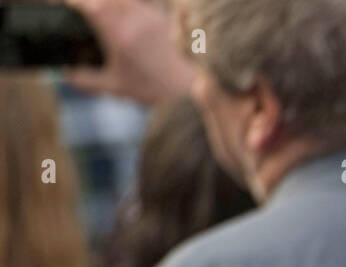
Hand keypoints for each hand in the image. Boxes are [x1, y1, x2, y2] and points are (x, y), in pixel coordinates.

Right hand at [59, 0, 194, 104]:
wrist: (194, 86)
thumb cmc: (155, 89)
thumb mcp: (115, 87)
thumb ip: (86, 80)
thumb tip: (66, 75)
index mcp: (117, 31)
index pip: (85, 3)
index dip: (69, 2)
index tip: (59, 6)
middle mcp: (132, 16)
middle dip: (87, 3)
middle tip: (81, 13)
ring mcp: (148, 13)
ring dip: (107, 4)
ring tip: (103, 20)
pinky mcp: (161, 15)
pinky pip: (137, 4)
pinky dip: (125, 8)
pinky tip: (127, 25)